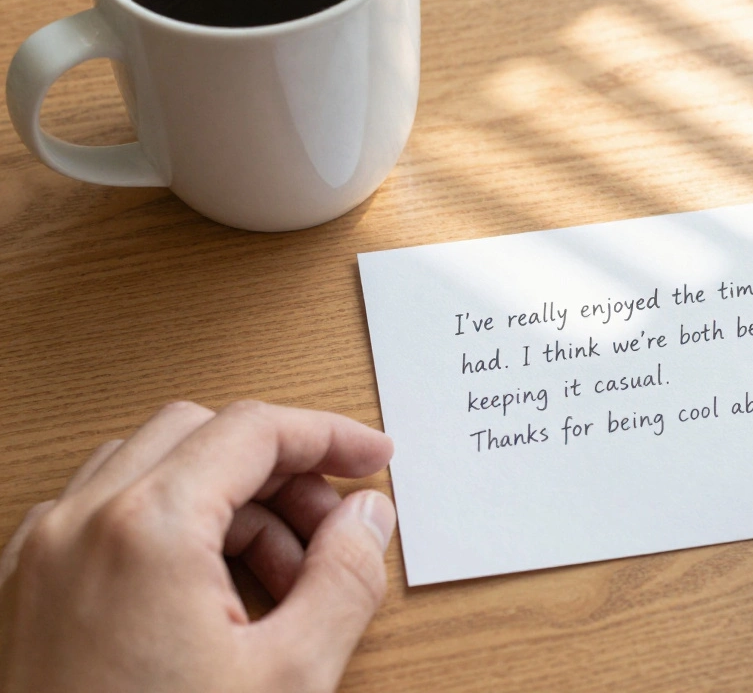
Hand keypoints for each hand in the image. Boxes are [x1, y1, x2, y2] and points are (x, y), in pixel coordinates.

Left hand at [0, 400, 396, 692]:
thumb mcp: (289, 678)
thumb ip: (344, 579)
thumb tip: (367, 518)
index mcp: (145, 526)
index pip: (254, 429)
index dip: (329, 435)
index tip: (373, 460)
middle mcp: (80, 522)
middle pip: (202, 434)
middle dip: (280, 468)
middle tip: (333, 527)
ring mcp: (42, 554)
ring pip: (153, 468)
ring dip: (229, 499)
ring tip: (282, 578)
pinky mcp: (27, 590)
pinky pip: (109, 515)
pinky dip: (174, 525)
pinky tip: (215, 594)